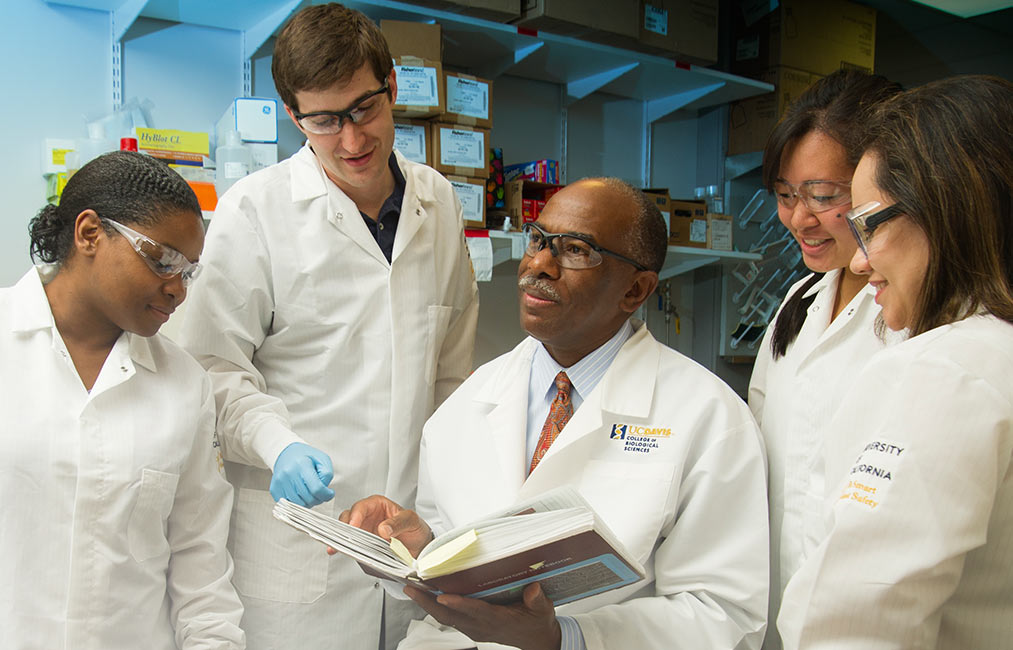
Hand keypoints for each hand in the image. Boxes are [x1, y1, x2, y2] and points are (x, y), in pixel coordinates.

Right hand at [270, 442, 333, 506]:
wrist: (286, 453)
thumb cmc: (307, 457)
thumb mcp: (322, 460)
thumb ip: (327, 475)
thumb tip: (325, 492)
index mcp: (302, 464)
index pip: (316, 488)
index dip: (326, 495)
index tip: (330, 493)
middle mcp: (288, 473)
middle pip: (308, 498)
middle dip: (318, 499)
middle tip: (320, 493)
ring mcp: (279, 482)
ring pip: (298, 504)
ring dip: (308, 503)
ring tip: (310, 493)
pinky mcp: (274, 489)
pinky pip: (288, 505)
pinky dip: (297, 503)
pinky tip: (300, 494)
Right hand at [338, 495, 432, 557]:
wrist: (419, 545)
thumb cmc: (414, 527)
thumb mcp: (411, 521)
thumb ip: (398, 523)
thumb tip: (383, 529)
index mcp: (377, 505)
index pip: (361, 507)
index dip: (355, 516)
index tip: (353, 525)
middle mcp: (367, 517)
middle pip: (348, 518)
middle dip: (343, 528)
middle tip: (345, 538)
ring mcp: (364, 531)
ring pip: (346, 532)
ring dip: (342, 540)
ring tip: (339, 548)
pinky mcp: (363, 545)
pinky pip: (352, 546)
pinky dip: (347, 550)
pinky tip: (342, 553)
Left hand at [404, 582, 560, 649]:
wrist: (536, 639)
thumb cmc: (537, 622)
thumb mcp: (543, 610)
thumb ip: (537, 600)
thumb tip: (533, 589)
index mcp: (497, 620)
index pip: (475, 611)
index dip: (458, 604)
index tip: (442, 596)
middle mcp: (481, 626)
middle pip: (449, 616)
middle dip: (428, 602)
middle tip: (411, 587)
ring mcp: (474, 628)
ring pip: (445, 617)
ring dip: (427, 604)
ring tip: (412, 588)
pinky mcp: (471, 627)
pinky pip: (449, 618)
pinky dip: (435, 607)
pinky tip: (427, 594)